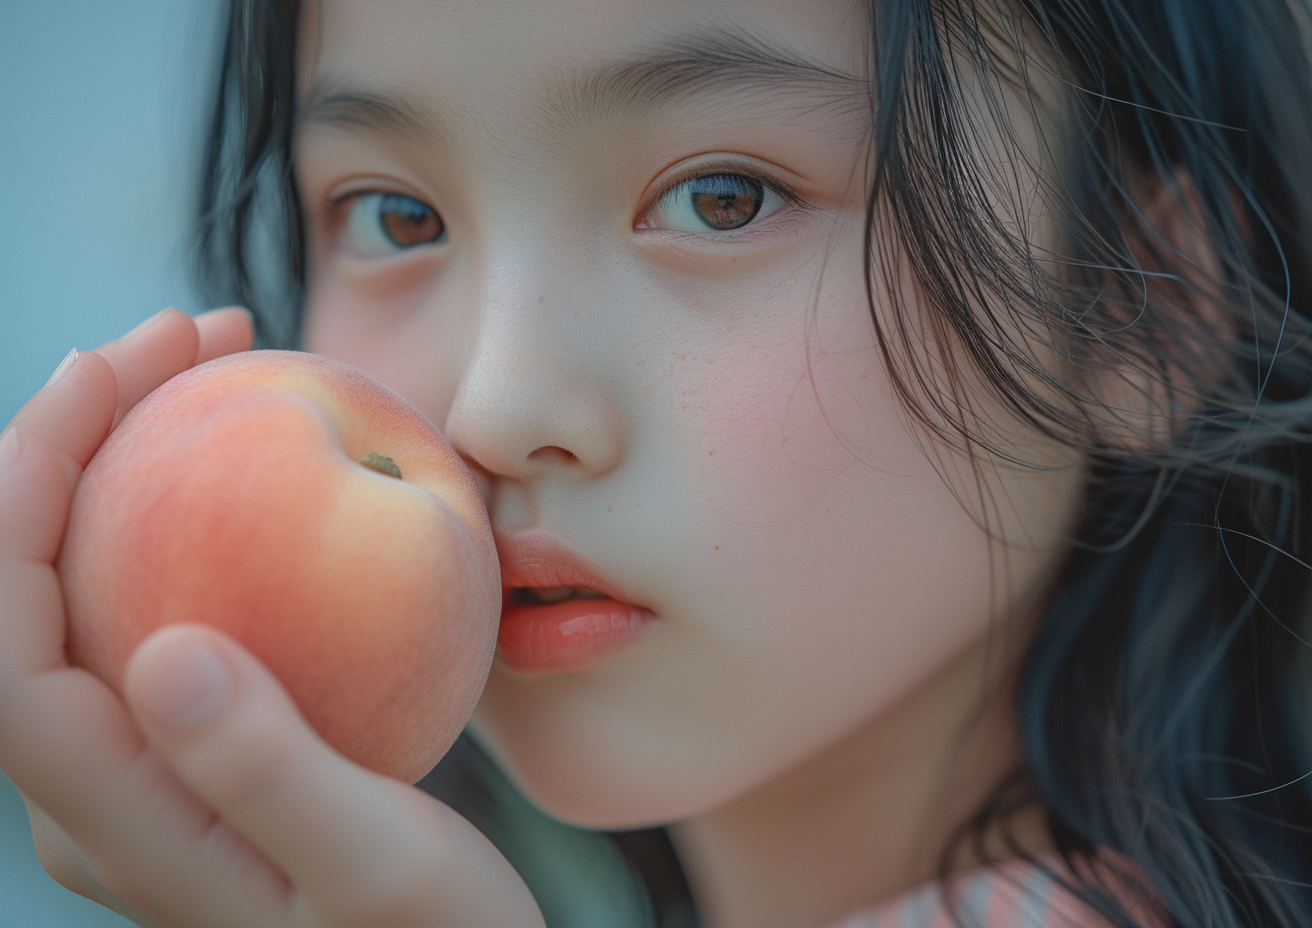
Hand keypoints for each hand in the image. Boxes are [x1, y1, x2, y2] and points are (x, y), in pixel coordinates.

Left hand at [0, 309, 543, 927]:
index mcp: (112, 817)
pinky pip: (151, 593)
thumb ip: (266, 777)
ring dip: (123, 456)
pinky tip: (251, 452)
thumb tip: (165, 652)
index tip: (109, 367)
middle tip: (189, 329)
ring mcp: (137, 763)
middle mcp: (93, 788)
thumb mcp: (378, 870)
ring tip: (210, 362)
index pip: (4, 630)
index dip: (22, 483)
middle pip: (26, 584)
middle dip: (74, 436)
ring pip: (85, 578)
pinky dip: (184, 503)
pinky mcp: (187, 741)